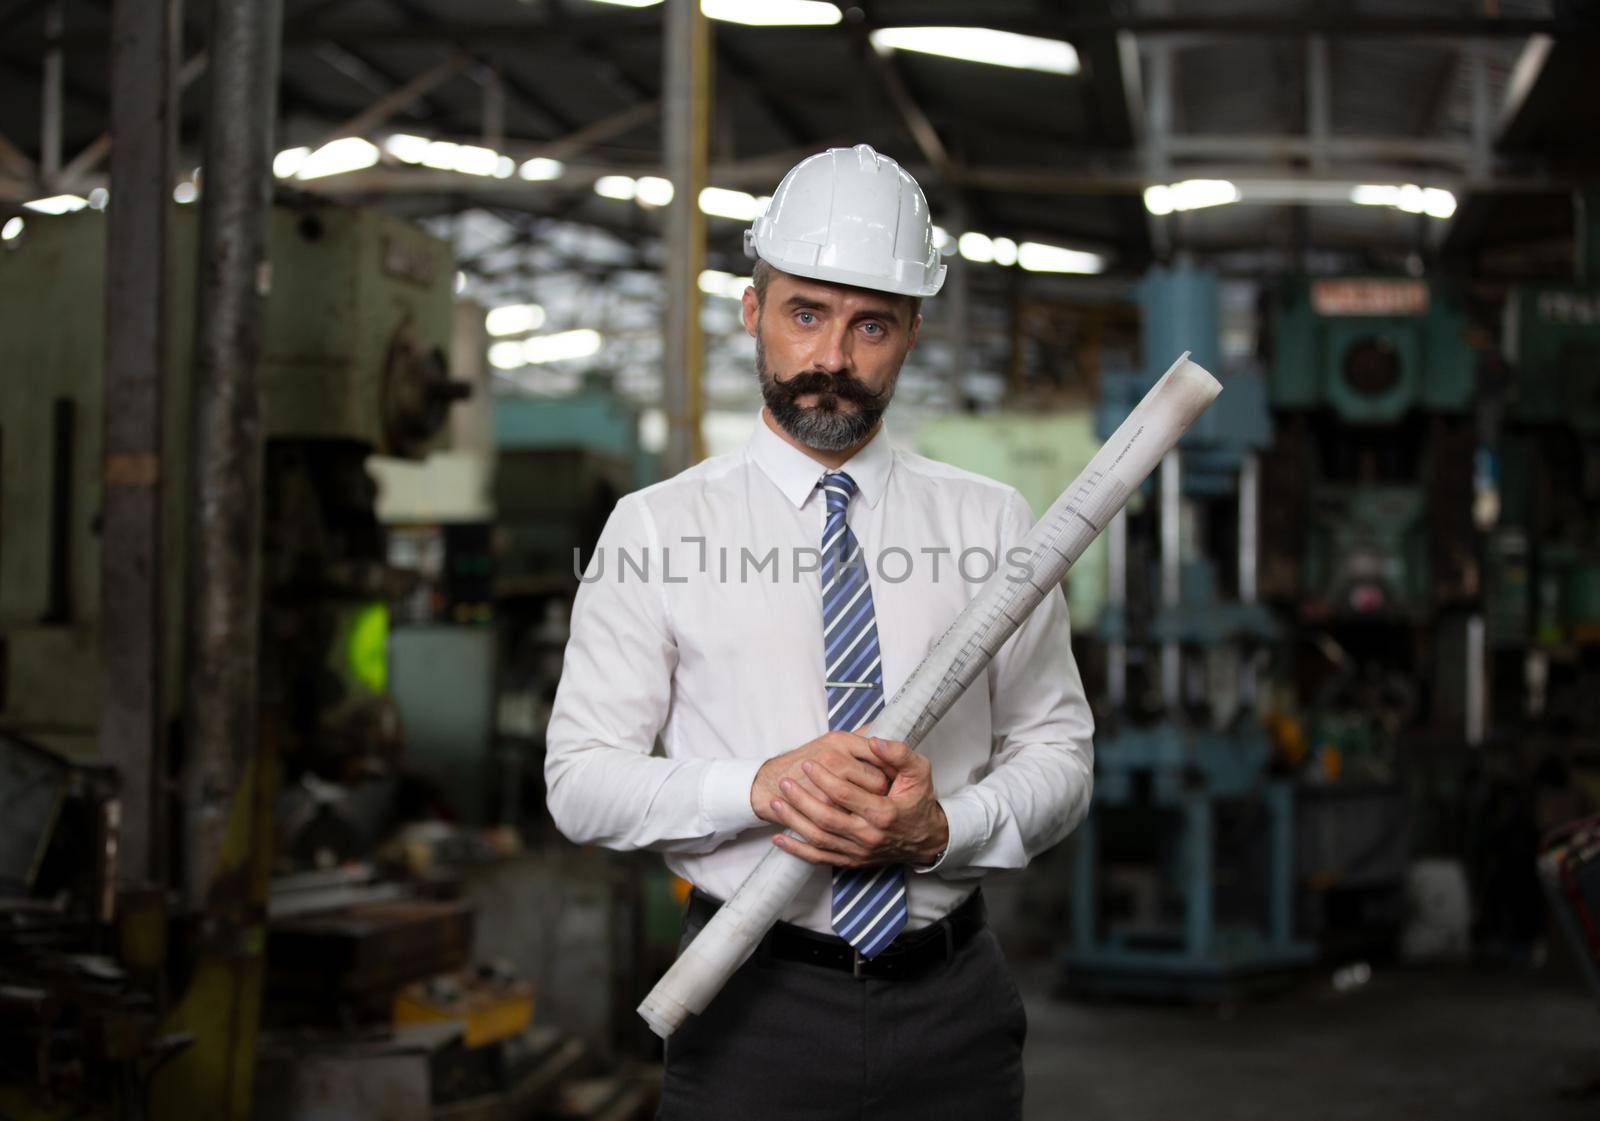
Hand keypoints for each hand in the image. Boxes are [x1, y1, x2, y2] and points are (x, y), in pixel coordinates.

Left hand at [769, 737, 947, 867]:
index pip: (845, 795)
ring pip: (819, 839)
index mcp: (884, 813)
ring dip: (794, 821)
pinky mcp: (852, 861)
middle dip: (801, 799)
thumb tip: (873, 741)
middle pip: (826, 818)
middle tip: (784, 781)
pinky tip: (780, 838)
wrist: (926, 839)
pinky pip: (819, 859)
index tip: (807, 763)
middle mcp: (869, 836)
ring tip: (776, 802)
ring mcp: (858, 851)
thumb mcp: (919, 772)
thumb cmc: (919, 801)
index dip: (823, 778)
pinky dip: (797, 850)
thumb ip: (898, 753)